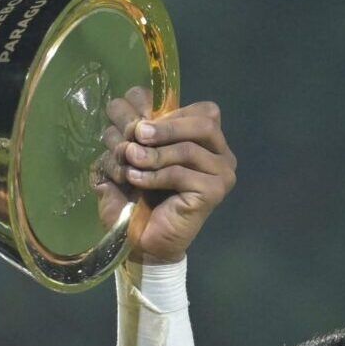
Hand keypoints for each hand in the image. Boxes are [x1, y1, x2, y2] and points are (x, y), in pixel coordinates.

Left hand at [99, 92, 235, 264]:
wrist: (143, 243)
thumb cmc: (137, 199)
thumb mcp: (132, 159)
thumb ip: (134, 133)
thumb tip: (122, 102)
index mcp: (206, 140)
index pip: (201, 110)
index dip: (167, 111)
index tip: (134, 121)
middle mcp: (221, 153)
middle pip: (204, 121)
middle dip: (165, 125)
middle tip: (135, 133)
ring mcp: (222, 173)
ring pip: (190, 148)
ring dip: (154, 152)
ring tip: (130, 159)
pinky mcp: (214, 192)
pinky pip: (182, 173)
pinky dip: (154, 174)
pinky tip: (135, 180)